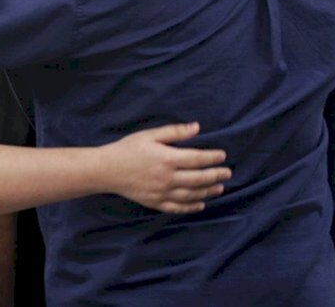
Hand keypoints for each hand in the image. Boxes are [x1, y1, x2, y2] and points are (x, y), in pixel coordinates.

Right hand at [103, 122, 229, 213]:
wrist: (107, 170)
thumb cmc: (128, 149)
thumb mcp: (150, 135)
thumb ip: (174, 132)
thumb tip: (196, 127)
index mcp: (167, 159)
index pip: (197, 159)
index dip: (212, 158)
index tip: (222, 156)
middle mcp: (167, 178)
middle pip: (198, 178)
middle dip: (215, 175)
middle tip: (227, 173)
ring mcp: (162, 192)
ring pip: (191, 194)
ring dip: (208, 191)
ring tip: (220, 188)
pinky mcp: (155, 202)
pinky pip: (178, 207)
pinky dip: (191, 207)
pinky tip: (201, 204)